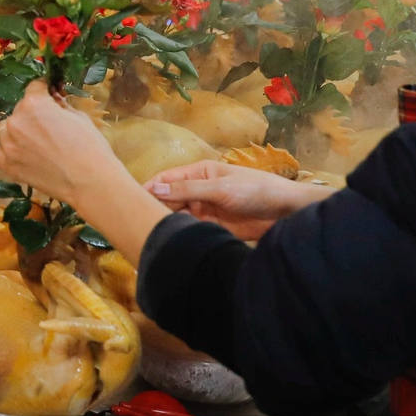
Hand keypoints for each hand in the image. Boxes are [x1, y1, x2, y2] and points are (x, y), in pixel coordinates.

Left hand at [0, 82, 124, 212]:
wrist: (89, 182)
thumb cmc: (90, 146)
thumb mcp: (78, 116)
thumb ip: (60, 105)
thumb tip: (53, 99)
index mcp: (34, 103)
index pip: (34, 87)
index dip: (44, 92)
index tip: (50, 97)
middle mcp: (16, 121)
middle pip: (20, 109)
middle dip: (32, 113)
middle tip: (48, 126)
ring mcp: (8, 144)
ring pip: (6, 130)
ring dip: (18, 131)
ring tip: (35, 142)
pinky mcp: (6, 165)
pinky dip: (7, 151)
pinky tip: (22, 155)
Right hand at [144, 161, 332, 240]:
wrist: (286, 213)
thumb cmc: (256, 190)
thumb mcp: (220, 188)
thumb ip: (188, 189)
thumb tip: (155, 188)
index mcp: (199, 173)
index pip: (166, 179)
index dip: (148, 189)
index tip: (130, 202)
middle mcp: (197, 190)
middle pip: (168, 199)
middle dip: (154, 209)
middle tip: (135, 224)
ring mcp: (204, 210)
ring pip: (177, 217)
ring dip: (166, 224)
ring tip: (148, 236)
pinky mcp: (212, 228)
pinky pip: (190, 230)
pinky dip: (180, 235)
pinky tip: (168, 243)